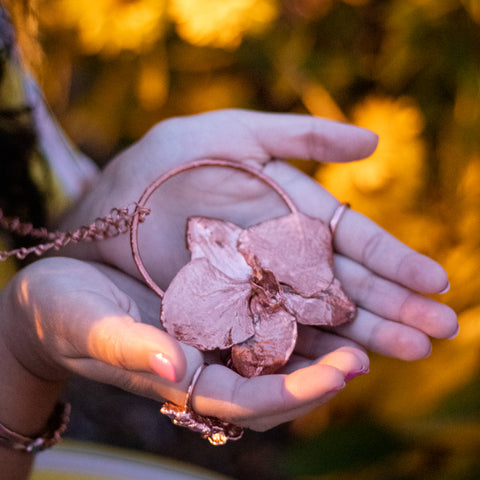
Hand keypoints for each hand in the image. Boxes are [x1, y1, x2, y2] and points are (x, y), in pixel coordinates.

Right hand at [0, 257, 367, 432]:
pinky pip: (265, 310)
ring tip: (375, 323)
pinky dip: (296, 305)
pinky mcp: (218, 307)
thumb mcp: (92, 327)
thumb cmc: (65, 316)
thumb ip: (129, 348)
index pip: (249, 399)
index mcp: (183, 381)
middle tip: (379, 349)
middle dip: (329, 370)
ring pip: (281, 346)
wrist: (59, 296)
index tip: (344, 372)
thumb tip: (171, 367)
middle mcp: (209, 363)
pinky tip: (326, 284)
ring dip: (327, 338)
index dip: (296, 391)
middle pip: (280, 379)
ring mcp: (216, 336)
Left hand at [61, 109, 456, 360]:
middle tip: (440, 330)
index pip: (355, 240)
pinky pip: (273, 333)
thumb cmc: (167, 159)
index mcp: (294, 213)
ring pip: (318, 314)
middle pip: (347, 284)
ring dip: (365, 333)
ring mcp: (257, 288)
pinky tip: (342, 362)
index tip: (436, 282)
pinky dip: (307, 347)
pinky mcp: (226, 314)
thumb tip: (374, 141)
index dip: (395, 261)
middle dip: (394, 306)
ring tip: (410, 349)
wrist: (109, 201)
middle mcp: (283, 255)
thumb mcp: (236, 134)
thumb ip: (301, 135)